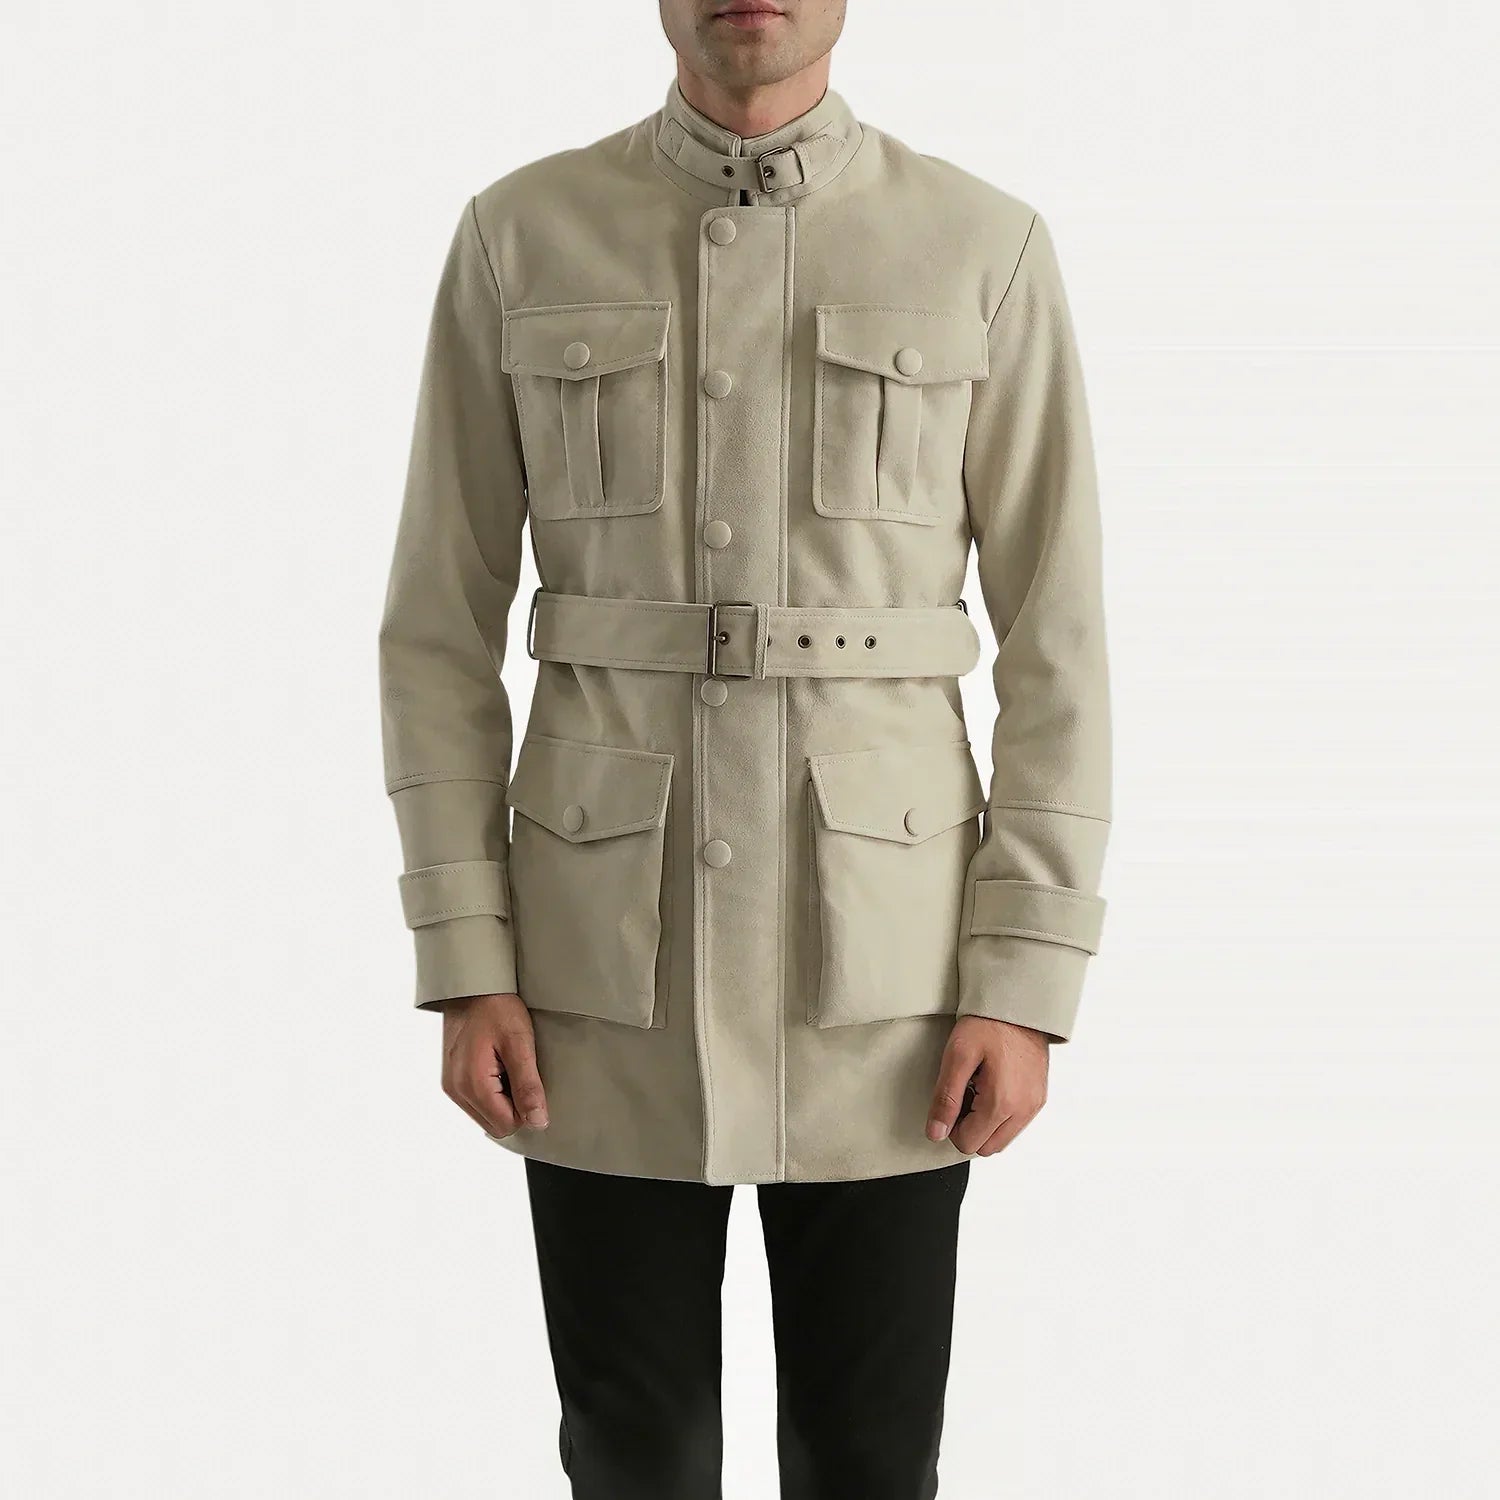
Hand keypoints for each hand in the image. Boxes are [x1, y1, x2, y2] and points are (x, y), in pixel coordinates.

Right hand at [439, 992, 548, 1138]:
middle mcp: (456, 1090)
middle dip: (513, 1105)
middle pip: (495, 1124)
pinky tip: (496, 1065)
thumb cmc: (495, 1007)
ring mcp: (451, 1085)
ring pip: (486, 1115)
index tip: (530, 1080)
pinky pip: (476, 1101)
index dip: (526, 1109)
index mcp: (472, 1084)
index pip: (506, 1125)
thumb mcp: (520, 1044)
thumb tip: (537, 1121)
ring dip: (502, 1098)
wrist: (472, 986)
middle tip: (518, 1071)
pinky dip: (491, 1091)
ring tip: (506, 1065)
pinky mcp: (452, 1079)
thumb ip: (528, 1086)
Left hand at [926, 1016, 1048, 1156]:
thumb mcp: (957, 1056)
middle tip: (964, 1093)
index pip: (968, 1144)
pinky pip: (1016, 1124)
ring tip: (978, 1089)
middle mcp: (1023, 1110)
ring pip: (1002, 1139)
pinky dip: (1001, 1116)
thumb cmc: (988, 1023)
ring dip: (985, 1124)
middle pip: (986, 1147)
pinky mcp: (1039, 1097)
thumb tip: (936, 1133)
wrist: (1019, 1003)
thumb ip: (945, 1098)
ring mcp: (1034, 1105)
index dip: (952, 1125)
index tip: (952, 1098)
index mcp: (1002, 1103)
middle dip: (969, 1128)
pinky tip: (992, 1087)